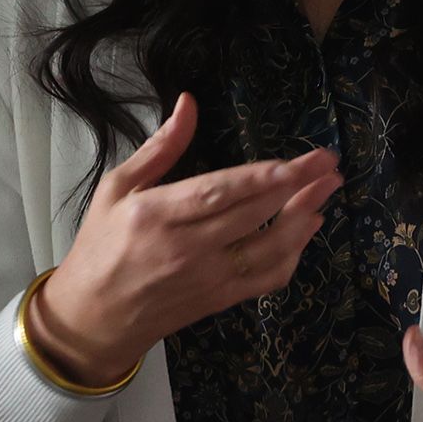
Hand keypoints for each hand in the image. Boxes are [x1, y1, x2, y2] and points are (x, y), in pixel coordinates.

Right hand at [27, 93, 341, 385]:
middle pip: (252, 215)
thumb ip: (160, 147)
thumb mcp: (117, 188)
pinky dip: (293, 254)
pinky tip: (307, 228)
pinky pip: (267, 279)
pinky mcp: (220, 299)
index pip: (218, 192)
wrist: (93, 318)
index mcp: (156, 214)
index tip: (298, 161)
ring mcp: (207, 278)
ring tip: (327, 190)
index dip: (261, 178)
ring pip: (268, 249)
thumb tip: (189, 102)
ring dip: (304, 218)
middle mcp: (185, 248)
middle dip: (297, 187)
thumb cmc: (102, 246)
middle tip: (329, 163)